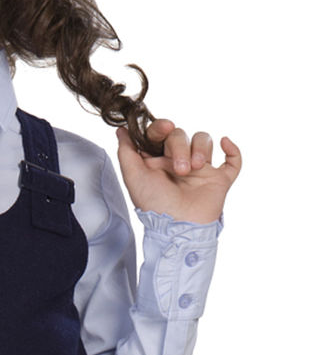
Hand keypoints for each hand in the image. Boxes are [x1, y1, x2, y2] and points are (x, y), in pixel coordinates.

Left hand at [116, 118, 241, 223]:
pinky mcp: (219, 179)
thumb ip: (126, 152)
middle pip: (181, 135)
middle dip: (180, 147)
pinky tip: (225, 143)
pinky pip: (232, 160)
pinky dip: (232, 150)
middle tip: (180, 170)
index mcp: (157, 160)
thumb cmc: (154, 205)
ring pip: (204, 140)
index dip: (161, 126)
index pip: (160, 133)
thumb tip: (122, 130)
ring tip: (194, 168)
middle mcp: (178, 161)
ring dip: (200, 148)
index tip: (165, 127)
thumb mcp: (133, 177)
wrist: (178, 228)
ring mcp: (200, 170)